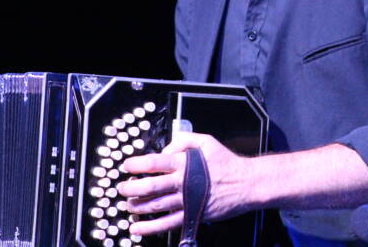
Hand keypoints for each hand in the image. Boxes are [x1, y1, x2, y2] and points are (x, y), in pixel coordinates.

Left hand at [117, 131, 253, 236]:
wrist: (246, 184)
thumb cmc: (226, 163)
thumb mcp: (207, 141)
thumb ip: (185, 139)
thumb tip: (166, 148)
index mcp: (185, 163)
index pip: (154, 163)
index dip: (136, 164)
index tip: (126, 165)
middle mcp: (183, 182)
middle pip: (150, 186)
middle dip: (131, 188)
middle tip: (121, 188)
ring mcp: (187, 201)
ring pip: (156, 206)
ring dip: (137, 207)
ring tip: (127, 205)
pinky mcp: (192, 215)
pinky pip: (167, 223)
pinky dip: (150, 228)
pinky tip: (138, 229)